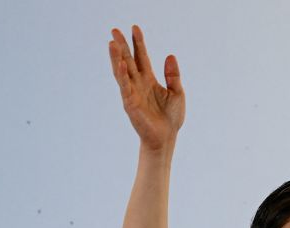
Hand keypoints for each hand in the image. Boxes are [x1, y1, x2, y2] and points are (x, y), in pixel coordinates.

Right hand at [109, 25, 184, 149]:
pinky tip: (121, 64)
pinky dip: (122, 75)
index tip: (134, 27)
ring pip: (122, 72)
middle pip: (128, 60)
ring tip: (112, 42)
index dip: (138, 43)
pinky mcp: (130, 103)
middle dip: (122, 46)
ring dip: (116, 57)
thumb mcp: (177, 93)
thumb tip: (170, 55)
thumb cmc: (171, 118)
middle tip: (114, 30)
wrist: (166, 138)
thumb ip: (173, 75)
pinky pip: (125, 87)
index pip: (142, 57)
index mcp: (149, 80)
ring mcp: (132, 93)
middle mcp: (138, 84)